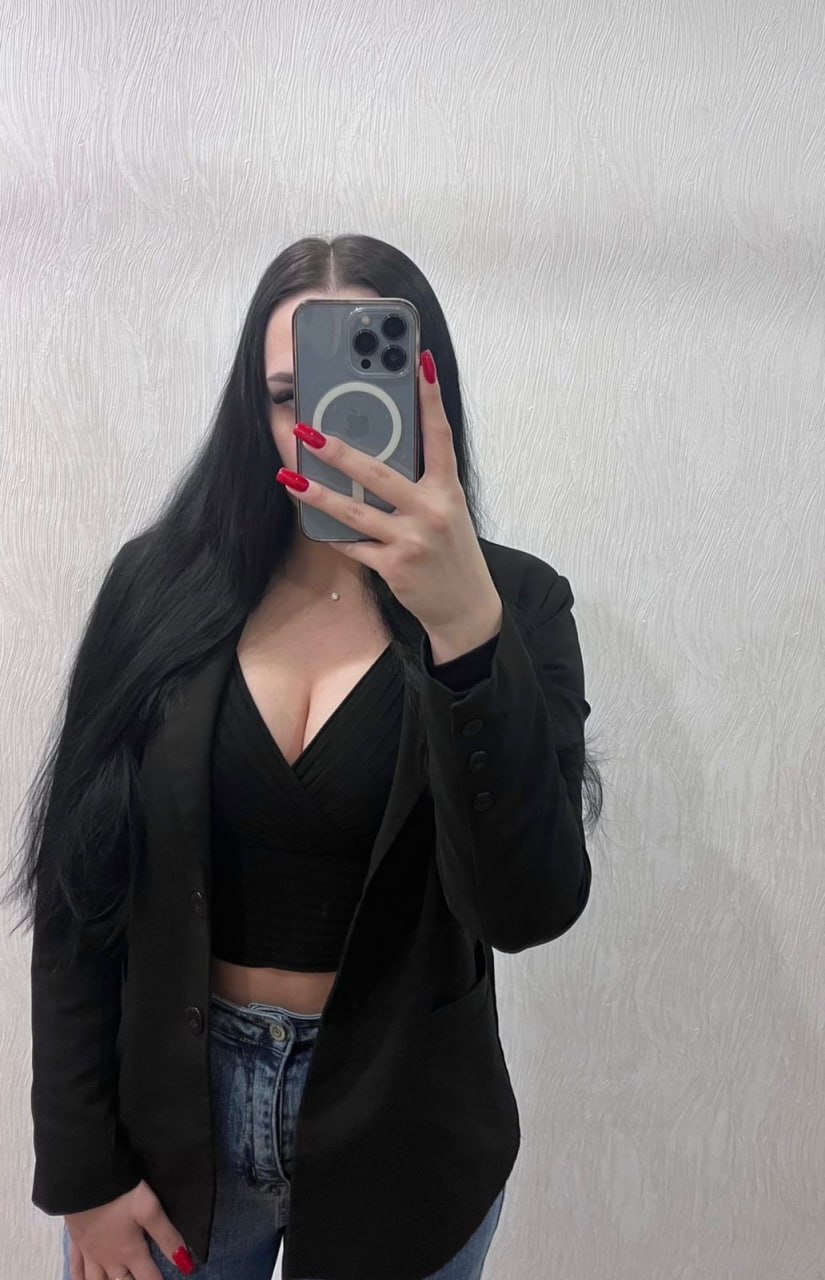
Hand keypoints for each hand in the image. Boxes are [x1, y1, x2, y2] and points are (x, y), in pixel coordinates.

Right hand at [64, 1179, 196, 1277]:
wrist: (84, 1179)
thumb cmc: (121, 1193)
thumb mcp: (150, 1210)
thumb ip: (167, 1236)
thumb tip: (186, 1263)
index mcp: (130, 1252)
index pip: (148, 1278)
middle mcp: (109, 1259)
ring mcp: (90, 1253)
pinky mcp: (75, 1242)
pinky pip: (76, 1269)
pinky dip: (79, 1278)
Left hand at [276, 349, 502, 656]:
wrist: (466, 607)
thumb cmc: (451, 552)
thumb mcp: (447, 511)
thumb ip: (420, 483)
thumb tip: (376, 456)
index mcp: (447, 489)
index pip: (440, 434)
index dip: (430, 396)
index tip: (422, 361)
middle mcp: (431, 510)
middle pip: (378, 472)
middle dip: (338, 450)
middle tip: (307, 430)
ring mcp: (411, 540)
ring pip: (355, 511)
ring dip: (317, 493)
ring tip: (289, 476)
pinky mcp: (394, 567)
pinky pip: (353, 545)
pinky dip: (331, 533)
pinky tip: (309, 519)